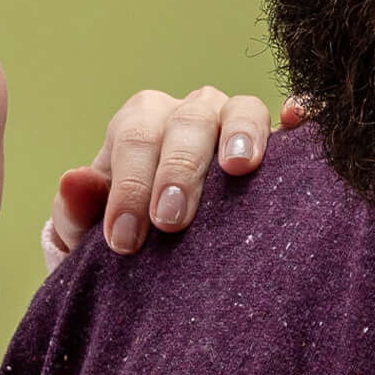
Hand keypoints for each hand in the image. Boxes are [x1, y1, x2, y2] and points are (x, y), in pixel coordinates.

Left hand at [50, 87, 306, 257]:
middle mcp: (187, 117)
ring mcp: (235, 127)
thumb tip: (75, 181)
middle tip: (170, 222)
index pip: (133, 140)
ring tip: (238, 170)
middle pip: (186, 121)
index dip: (128, 187)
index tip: (124, 241)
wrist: (164, 265)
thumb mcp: (87, 244)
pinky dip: (299, 116)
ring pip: (241, 108)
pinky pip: (292, 120)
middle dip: (176, 170)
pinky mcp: (278, 148)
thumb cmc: (128, 250)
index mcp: (138, 128)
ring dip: (240, 134)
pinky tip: (297, 122)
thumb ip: (76, 216)